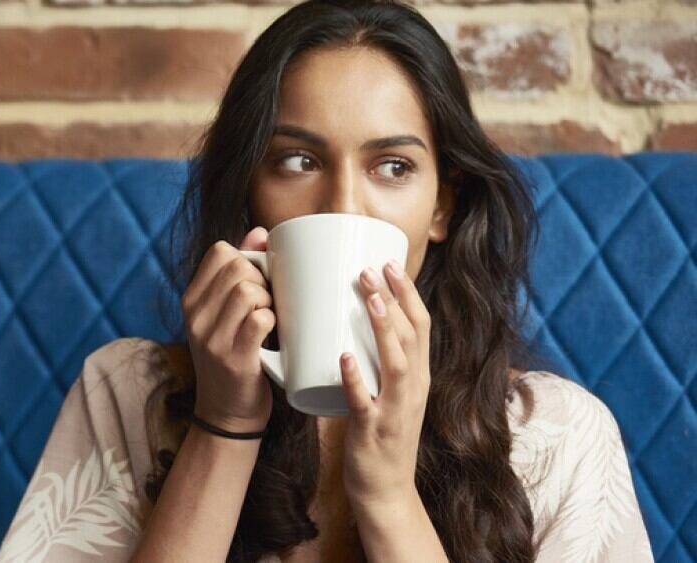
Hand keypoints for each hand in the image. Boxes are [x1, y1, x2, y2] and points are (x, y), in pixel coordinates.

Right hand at [182, 227, 275, 433]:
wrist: (227, 415)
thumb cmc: (234, 356)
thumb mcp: (225, 314)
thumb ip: (240, 272)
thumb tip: (261, 231)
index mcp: (192, 300)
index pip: (220, 251)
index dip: (247, 258)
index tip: (256, 280)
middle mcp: (195, 316)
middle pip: (238, 268)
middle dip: (263, 279)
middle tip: (268, 302)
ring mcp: (211, 338)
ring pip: (249, 291)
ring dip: (270, 300)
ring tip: (270, 318)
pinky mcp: (233, 359)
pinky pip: (259, 319)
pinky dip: (272, 320)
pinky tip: (272, 333)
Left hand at [339, 259, 430, 507]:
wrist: (386, 492)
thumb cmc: (382, 438)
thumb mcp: (391, 395)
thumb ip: (379, 364)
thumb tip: (351, 326)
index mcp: (418, 377)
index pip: (421, 327)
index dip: (408, 293)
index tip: (389, 263)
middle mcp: (414, 390)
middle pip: (412, 336)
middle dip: (394, 299)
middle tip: (371, 268)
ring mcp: (396, 410)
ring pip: (396, 362)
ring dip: (383, 328)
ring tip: (366, 298)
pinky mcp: (373, 431)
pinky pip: (364, 401)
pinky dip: (355, 378)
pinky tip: (343, 358)